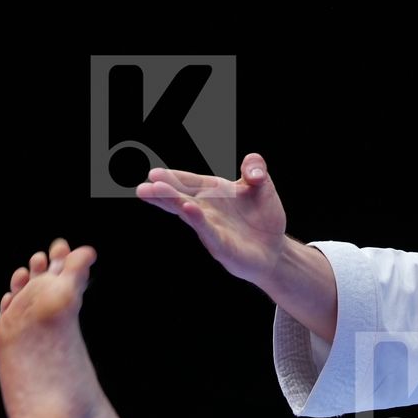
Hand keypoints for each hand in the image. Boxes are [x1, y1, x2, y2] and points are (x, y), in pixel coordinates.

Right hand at [136, 152, 288, 288]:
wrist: (274, 249)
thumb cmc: (263, 217)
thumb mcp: (263, 186)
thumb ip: (256, 169)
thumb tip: (252, 169)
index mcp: (212, 192)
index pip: (189, 181)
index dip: (172, 177)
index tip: (153, 173)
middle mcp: (206, 209)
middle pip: (181, 197)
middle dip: (163, 192)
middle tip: (143, 187)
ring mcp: (212, 228)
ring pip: (188, 214)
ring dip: (173, 203)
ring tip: (156, 192)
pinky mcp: (222, 246)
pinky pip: (209, 231)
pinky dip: (199, 220)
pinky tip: (189, 209)